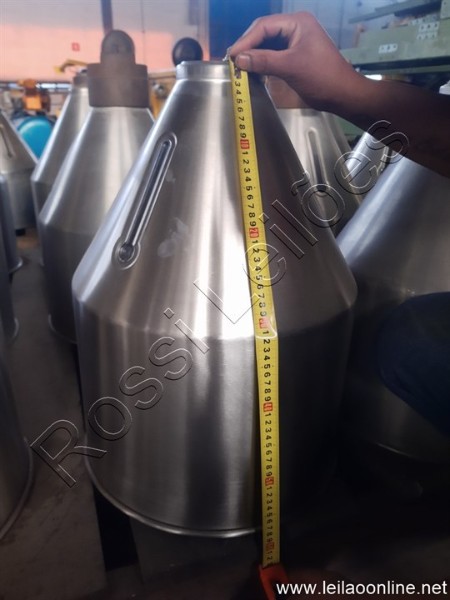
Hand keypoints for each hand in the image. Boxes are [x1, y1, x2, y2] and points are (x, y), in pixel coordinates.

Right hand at [228, 12, 365, 112]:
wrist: (343, 94)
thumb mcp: (290, 67)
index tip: (231, 55)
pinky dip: (262, 63)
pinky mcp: (295, 55)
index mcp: (297, 22)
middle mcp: (295, 27)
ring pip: (267, 45)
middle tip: (232, 61)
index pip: (264, 26)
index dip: (245, 40)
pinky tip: (252, 71)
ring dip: (254, 56)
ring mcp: (295, 41)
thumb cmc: (322, 77)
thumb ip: (263, 61)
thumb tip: (238, 59)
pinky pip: (273, 55)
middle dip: (248, 47)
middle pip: (264, 33)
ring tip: (239, 67)